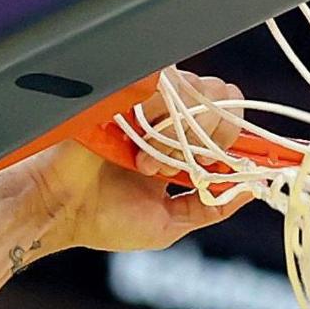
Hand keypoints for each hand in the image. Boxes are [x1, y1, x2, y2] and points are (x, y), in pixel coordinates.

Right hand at [0, 70, 253, 263]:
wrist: (56, 206)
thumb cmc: (101, 218)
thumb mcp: (166, 224)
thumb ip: (210, 208)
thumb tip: (253, 189)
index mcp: (181, 144)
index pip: (232, 122)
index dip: (244, 139)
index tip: (248, 160)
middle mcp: (168, 116)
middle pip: (226, 98)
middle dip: (214, 139)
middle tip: (175, 170)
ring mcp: (149, 98)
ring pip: (203, 91)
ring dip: (182, 137)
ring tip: (145, 163)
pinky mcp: (129, 85)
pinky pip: (171, 84)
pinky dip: (164, 119)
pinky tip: (138, 146)